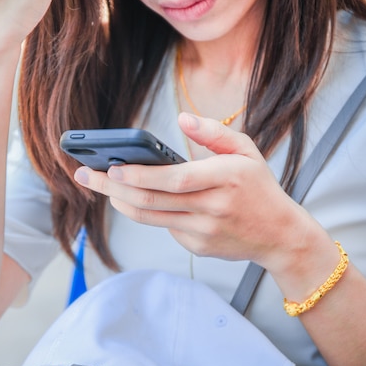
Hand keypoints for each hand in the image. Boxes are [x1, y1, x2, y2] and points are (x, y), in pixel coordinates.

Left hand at [73, 113, 319, 270]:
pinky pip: (164, 227)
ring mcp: (203, 232)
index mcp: (225, 179)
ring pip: (150, 217)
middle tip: (85, 175)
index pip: (173, 179)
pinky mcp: (198, 247)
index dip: (138, 175)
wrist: (280, 236)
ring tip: (100, 186)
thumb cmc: (260, 188)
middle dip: (112, 188)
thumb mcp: (247, 151)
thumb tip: (181, 118)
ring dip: (120, 201)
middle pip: (151, 200)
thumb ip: (214, 133)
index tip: (110, 166)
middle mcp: (212, 208)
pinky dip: (148, 212)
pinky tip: (138, 199)